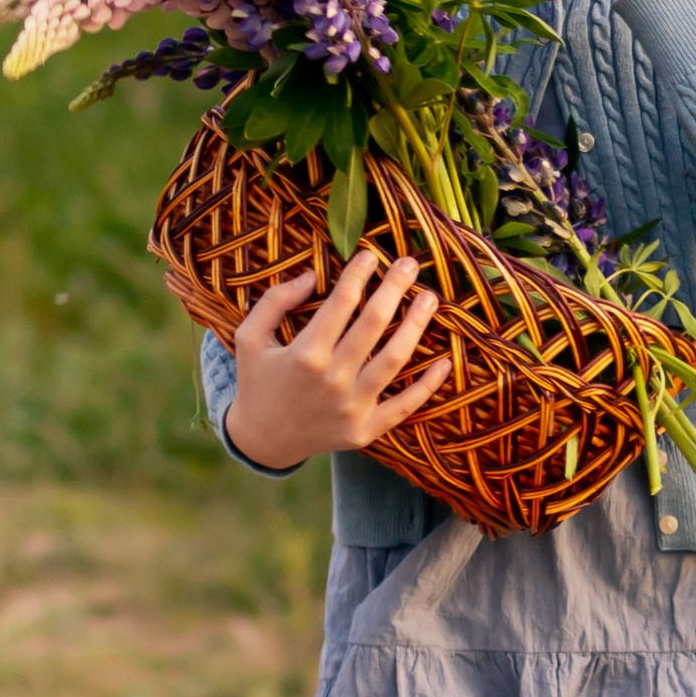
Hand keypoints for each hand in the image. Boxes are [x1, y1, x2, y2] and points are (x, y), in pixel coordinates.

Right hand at [212, 249, 449, 468]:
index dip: (358, 274)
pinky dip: (428, 384)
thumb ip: (275, 302)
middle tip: (410, 264)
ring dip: (416, 324)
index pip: (341, 303)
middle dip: (394, 288)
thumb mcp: (250, 338)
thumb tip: (311, 275)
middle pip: (374, 323)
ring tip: (429, 298)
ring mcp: (353, 407)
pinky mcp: (366, 430)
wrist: (263, 441)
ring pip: (395, 359)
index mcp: (305, 354)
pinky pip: (405, 406)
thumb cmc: (258, 381)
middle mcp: (333, 380)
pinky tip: (445, 360)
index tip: (371, 255)